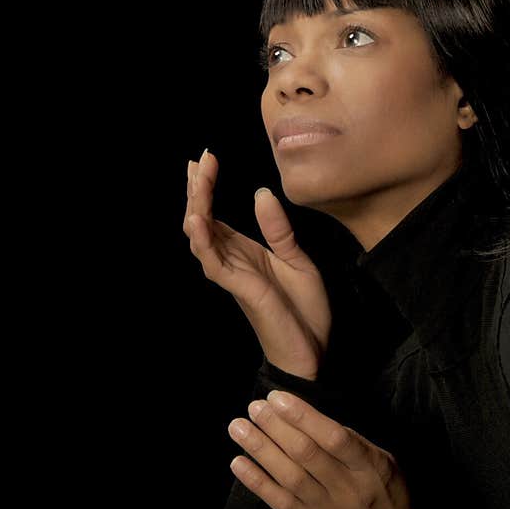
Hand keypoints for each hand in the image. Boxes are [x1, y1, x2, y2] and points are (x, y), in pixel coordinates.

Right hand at [183, 149, 330, 379]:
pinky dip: (203, 240)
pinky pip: (213, 263)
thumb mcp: (296, 259)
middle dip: (197, 189)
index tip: (204, 158)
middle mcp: (230, 261)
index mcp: (242, 252)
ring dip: (196, 207)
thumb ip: (278, 229)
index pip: (214, 214)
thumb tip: (260, 193)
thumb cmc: (303, 311)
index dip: (206, 187)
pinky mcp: (240, 288)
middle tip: (198, 159)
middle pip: (201, 220)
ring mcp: (232, 275)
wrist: (313, 350)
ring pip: (201, 238)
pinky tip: (198, 219)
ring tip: (196, 179)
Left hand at [226, 389, 412, 508]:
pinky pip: (279, 502)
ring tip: (238, 427)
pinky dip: (256, 482)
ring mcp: (326, 508)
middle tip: (254, 406)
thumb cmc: (388, 503)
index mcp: (370, 467)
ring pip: (289, 475)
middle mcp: (347, 487)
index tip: (278, 397)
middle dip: (275, 426)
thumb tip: (316, 420)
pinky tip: (238, 463)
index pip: (334, 436)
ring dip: (260, 449)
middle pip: (306, 452)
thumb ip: (355, 445)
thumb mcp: (386, 468)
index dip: (303, 415)